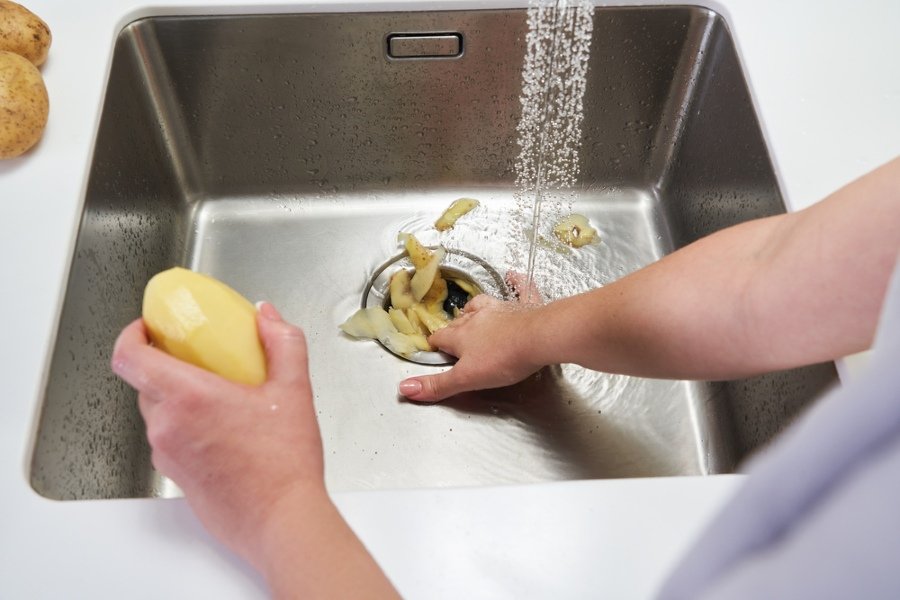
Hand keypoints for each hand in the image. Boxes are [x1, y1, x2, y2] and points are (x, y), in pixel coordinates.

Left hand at [111, 302, 322, 567]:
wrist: (282, 521)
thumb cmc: (284, 465)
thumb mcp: (294, 390)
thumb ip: (282, 343)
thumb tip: (268, 317)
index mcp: (188, 397)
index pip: (129, 357)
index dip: (130, 336)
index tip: (147, 329)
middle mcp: (167, 427)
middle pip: (144, 383)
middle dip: (166, 366)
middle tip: (198, 359)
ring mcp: (168, 455)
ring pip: (158, 414)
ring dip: (179, 400)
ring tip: (220, 398)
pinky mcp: (176, 478)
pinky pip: (170, 441)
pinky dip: (187, 428)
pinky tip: (225, 432)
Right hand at [398, 273, 544, 401]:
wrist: (539, 337)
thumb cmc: (503, 359)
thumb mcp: (467, 379)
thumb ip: (438, 385)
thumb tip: (404, 388)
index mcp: (460, 336)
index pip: (440, 338)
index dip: (435, 345)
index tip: (434, 349)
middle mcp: (476, 318)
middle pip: (458, 323)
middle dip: (453, 330)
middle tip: (453, 340)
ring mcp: (499, 309)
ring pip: (480, 306)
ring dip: (474, 311)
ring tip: (472, 316)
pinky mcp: (521, 306)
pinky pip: (518, 288)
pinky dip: (515, 282)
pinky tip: (514, 275)